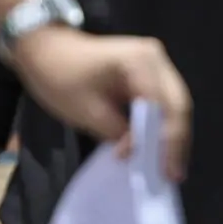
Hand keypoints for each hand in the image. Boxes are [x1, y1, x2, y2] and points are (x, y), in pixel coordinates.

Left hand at [9, 26, 192, 180]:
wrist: (44, 48)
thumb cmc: (59, 76)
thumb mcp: (85, 110)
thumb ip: (116, 132)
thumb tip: (136, 152)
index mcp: (141, 61)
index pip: (162, 105)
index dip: (162, 139)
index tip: (154, 169)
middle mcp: (157, 59)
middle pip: (177, 103)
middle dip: (176, 141)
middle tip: (173, 174)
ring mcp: (156, 65)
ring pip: (175, 104)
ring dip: (173, 136)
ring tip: (171, 167)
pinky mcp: (149, 73)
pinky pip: (163, 102)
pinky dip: (162, 126)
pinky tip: (160, 148)